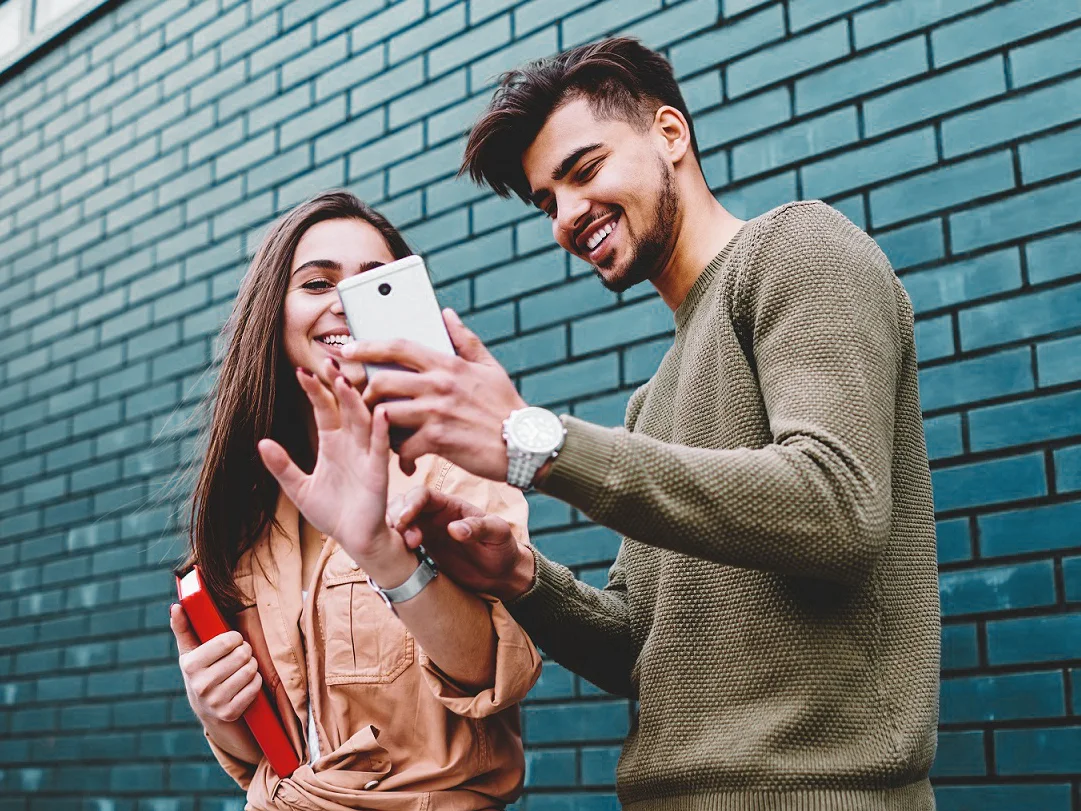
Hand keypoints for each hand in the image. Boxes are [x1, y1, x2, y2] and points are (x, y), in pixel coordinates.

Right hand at [170, 603, 261, 723]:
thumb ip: (183, 627)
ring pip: (250, 670)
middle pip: (242, 654)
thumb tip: (176, 607)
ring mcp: (214, 701)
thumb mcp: (190, 652)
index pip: (227, 640)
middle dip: (245, 651)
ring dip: (251, 665)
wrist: (208, 711)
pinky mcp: (229, 713)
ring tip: (242, 667)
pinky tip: (245, 683)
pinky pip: (255, 687)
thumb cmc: (201, 672)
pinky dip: (255, 682)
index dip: (235, 638)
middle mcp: (200, 685)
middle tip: (240, 655)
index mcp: (190, 665)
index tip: (233, 641)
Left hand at [256, 367, 399, 566]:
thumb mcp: (298, 489)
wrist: (355, 540)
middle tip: (330, 360)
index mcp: (333, 443)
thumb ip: (282, 466)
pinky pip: (382, 448)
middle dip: (338, 385)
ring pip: (363, 421)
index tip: (301, 371)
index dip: (314, 391)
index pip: (324, 409)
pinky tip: (382, 413)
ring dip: (356, 401)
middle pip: (346, 407)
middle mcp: (352, 444)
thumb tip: (261, 442)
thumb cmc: (332, 513)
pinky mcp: (379, 472)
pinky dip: (383, 431)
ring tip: (346, 381)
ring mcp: (367, 455)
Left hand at [342, 309, 526, 480]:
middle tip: (365, 403)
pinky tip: (407, 460)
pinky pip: (403, 446)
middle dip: (365, 393)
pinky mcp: (438, 440)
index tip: (348, 348)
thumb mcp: (489, 367)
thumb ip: (465, 339)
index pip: (398, 346)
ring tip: (384, 433)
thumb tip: (446, 314)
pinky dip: (400, 455)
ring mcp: (437, 412)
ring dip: (378, 425)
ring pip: (385, 414)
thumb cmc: (506, 407)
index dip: (368, 345)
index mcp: (448, 364)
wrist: (524, 445)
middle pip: (382, 381)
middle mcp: (439, 385)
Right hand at [388, 487, 535, 601]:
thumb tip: (454, 528)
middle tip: (403, 538)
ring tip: (398, 550)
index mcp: (450, 505)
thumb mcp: (498, 533)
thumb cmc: (502, 547)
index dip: (410, 504)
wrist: (501, 574)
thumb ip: (478, 527)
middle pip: (403, 506)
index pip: (423, 495)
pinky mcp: (420, 553)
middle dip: (395, 518)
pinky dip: (391, 549)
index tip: (404, 520)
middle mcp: (432, 517)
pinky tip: (392, 559)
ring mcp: (424, 534)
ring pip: (396, 525)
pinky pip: (399, 546)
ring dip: (391, 534)